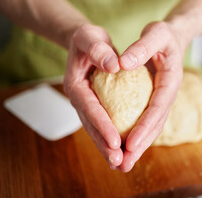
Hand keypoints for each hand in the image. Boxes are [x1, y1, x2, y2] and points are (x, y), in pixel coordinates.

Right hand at [64, 24, 122, 168]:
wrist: (87, 44)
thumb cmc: (89, 39)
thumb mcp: (90, 36)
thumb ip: (98, 49)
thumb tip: (113, 65)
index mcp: (75, 85)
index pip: (89, 108)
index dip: (102, 125)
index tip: (115, 141)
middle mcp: (80, 99)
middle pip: (91, 125)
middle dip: (104, 145)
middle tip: (118, 161)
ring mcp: (88, 105)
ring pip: (97, 130)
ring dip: (108, 148)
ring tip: (121, 164)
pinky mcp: (98, 107)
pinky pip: (105, 125)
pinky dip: (114, 138)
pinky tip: (125, 150)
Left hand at [118, 21, 186, 171]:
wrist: (172, 39)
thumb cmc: (164, 35)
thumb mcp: (155, 33)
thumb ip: (142, 47)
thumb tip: (122, 64)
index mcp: (171, 80)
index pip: (158, 108)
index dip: (144, 127)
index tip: (130, 143)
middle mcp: (168, 95)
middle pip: (156, 125)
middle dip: (140, 146)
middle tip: (124, 164)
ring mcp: (162, 100)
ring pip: (152, 127)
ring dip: (138, 147)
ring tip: (122, 163)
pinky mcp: (154, 101)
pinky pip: (146, 121)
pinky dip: (136, 135)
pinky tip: (123, 146)